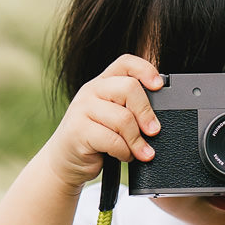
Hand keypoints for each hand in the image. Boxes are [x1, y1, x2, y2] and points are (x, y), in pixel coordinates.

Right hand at [42, 54, 163, 189]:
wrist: (65, 162)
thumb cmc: (95, 140)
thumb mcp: (112, 118)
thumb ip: (129, 109)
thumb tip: (159, 117)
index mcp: (102, 83)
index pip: (126, 63)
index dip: (145, 70)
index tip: (159, 86)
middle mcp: (91, 90)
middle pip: (129, 88)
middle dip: (146, 112)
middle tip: (154, 131)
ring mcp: (81, 109)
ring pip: (123, 118)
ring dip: (137, 140)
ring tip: (140, 152)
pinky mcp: (78, 131)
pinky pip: (112, 140)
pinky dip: (124, 152)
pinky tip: (124, 156)